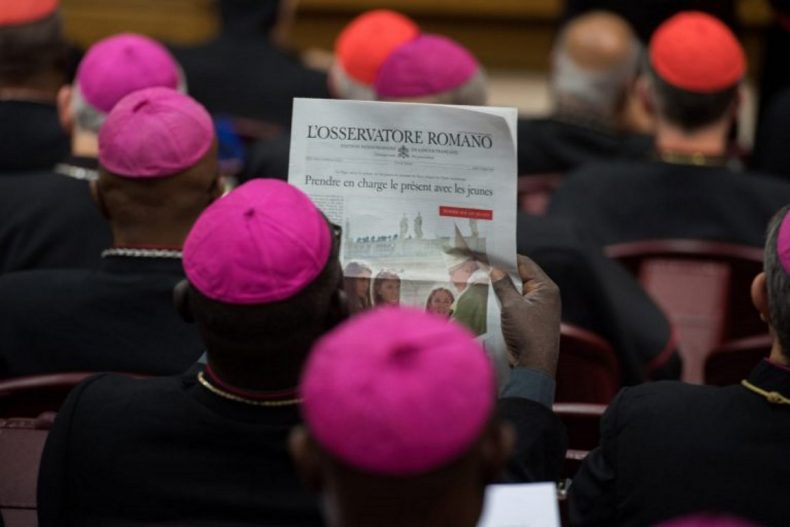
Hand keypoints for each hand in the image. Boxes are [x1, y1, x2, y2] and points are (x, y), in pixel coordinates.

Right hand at [491, 255, 560, 376]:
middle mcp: (544, 296)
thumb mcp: (512, 306)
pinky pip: (514, 304)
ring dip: (500, 287)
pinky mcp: (529, 320)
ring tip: (480, 279)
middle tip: (480, 265)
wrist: (534, 365)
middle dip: (501, 272)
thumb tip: (495, 271)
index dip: (506, 257)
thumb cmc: (527, 333)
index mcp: (545, 288)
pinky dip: (502, 300)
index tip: (488, 252)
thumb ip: (503, 286)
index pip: (525, 263)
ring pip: (516, 291)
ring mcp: (537, 308)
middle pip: (520, 276)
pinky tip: (487, 298)